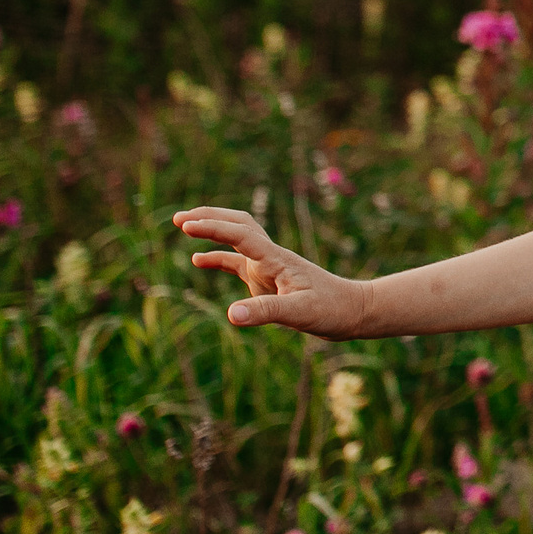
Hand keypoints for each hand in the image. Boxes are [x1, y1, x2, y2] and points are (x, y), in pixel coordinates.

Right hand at [177, 206, 371, 338]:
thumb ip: (265, 311)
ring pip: (237, 238)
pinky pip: (237, 262)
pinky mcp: (267, 279)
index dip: (214, 228)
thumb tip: (231, 315)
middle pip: (239, 224)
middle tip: (179, 218)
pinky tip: (198, 260)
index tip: (186, 225)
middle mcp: (270, 257)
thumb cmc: (331, 309)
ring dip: (212, 229)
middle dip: (210, 217)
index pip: (241, 234)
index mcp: (276, 259)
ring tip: (183, 225)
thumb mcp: (299, 312)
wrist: (353, 310)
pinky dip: (217, 257)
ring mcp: (268, 266)